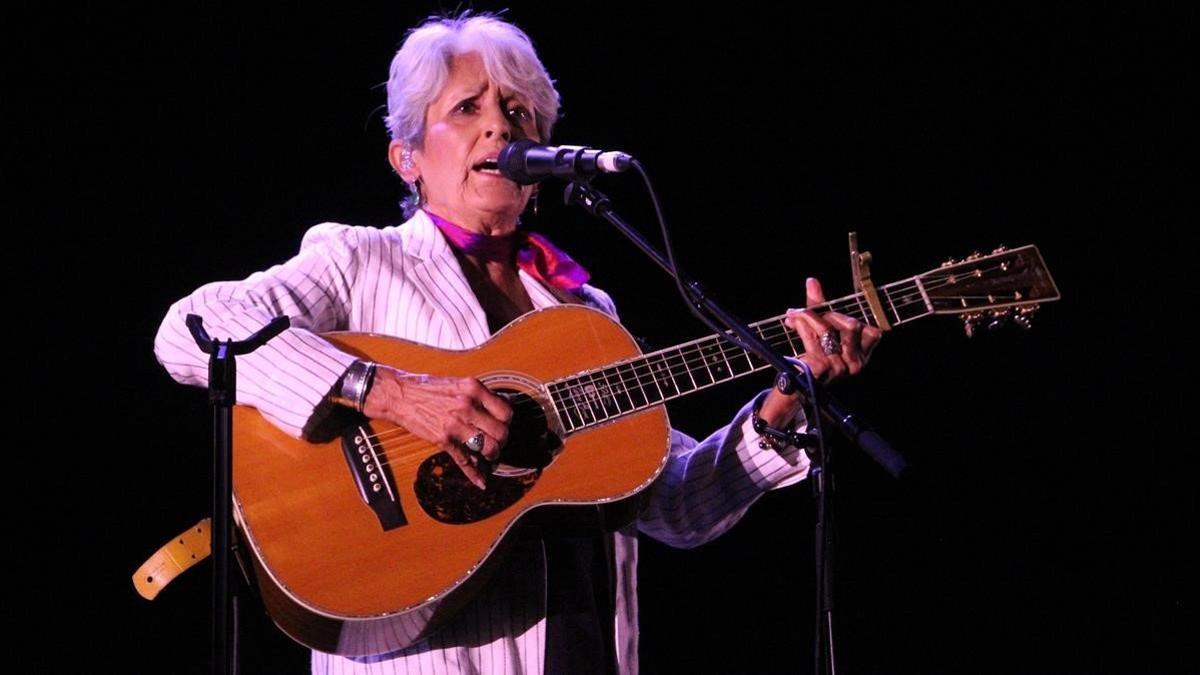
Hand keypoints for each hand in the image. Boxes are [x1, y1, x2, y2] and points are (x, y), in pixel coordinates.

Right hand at [362, 367, 511, 488]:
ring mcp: (455, 424)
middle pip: (500, 432)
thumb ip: (480, 395)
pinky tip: (481, 481)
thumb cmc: (427, 387)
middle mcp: (467, 406)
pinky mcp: (443, 439)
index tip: (504, 424)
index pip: (505, 411)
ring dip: (492, 455)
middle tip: (498, 442)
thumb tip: (504, 404)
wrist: (399, 394)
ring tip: (490, 455)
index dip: (507, 421)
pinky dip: (474, 474)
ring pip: (488, 447)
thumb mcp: (459, 383)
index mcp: (473, 389)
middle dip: (502, 441)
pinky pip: (464, 460)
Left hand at [759, 277, 882, 425]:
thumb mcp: (819, 330)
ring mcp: (840, 367)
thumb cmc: (810, 357)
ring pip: (829, 328)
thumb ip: (818, 306)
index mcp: (863, 357)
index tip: (829, 311)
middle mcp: (856, 363)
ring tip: (794, 315)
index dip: (851, 316)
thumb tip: (811, 281)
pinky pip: (814, 336)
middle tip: (805, 313)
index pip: (872, 331)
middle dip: (827, 314)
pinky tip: (792, 321)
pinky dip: (802, 324)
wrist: (792, 385)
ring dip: (809, 317)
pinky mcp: (822, 367)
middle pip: (851, 324)